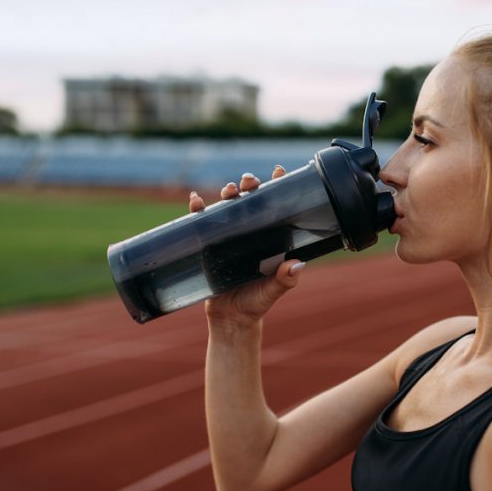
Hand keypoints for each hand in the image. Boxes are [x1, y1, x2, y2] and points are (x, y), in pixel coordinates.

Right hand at [188, 165, 304, 328]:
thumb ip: (285, 280)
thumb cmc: (257, 303)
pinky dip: (197, 208)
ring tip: (229, 189)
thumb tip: (296, 265)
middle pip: (250, 199)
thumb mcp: (273, 291)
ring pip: (228, 205)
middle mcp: (250, 233)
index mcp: (269, 238)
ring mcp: (228, 236)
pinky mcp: (208, 244)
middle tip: (249, 181)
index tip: (280, 171)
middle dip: (250, 184)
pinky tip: (195, 200)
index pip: (276, 206)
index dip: (278, 186)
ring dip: (228, 192)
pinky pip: (201, 222)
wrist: (231, 319)